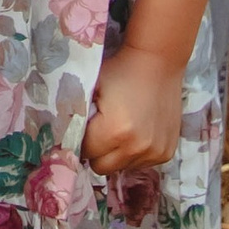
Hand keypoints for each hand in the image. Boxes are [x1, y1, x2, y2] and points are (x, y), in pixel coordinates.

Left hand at [82, 46, 182, 176]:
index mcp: (114, 132)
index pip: (85, 152)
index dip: (82, 138)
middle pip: (102, 167)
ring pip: (122, 167)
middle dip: (97, 150)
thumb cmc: (120, 71)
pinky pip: (140, 163)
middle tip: (101, 129)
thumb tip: (62, 140)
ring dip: (117, 153)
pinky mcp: (166, 153)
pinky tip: (138, 130)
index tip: (86, 126)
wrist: (158, 62)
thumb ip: (74, 115)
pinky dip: (135, 152)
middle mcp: (136, 148)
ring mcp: (154, 152)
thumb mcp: (90, 88)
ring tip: (122, 127)